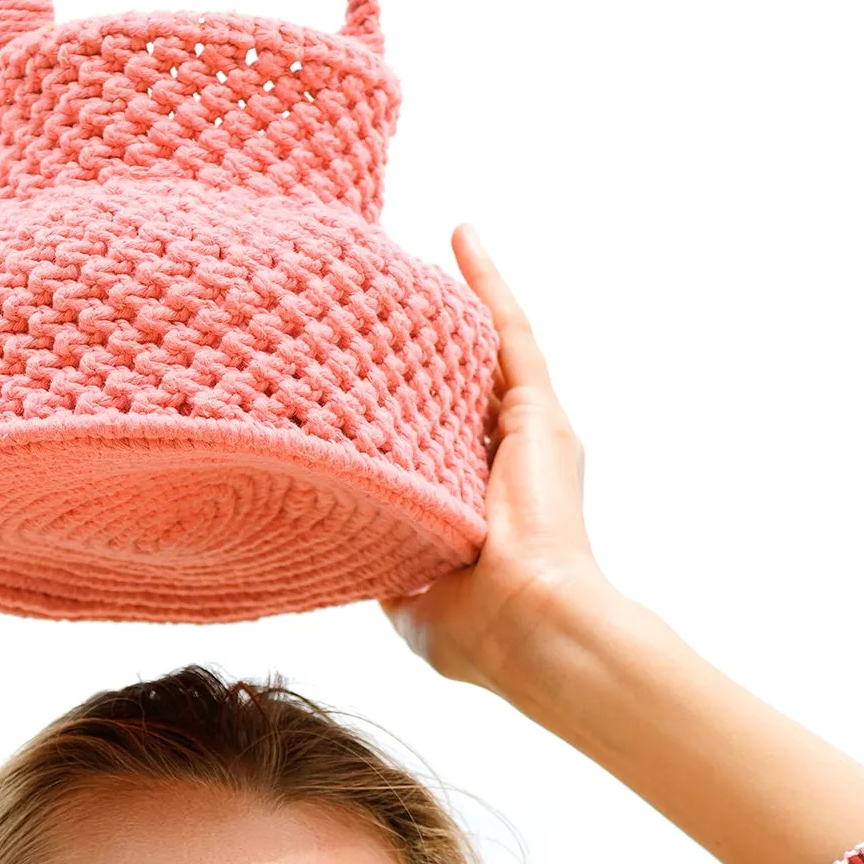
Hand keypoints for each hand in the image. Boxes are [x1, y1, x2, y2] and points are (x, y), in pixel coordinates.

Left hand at [382, 228, 608, 695]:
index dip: (389, 406)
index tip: (341, 376)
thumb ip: (375, 551)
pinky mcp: (539, 413)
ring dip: (449, 302)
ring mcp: (522, 434)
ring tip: (407, 247)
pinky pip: (509, 331)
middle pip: (447, 385)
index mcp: (466, 503)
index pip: (422, 439)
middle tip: (363, 293)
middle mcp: (498, 462)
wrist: (532, 627)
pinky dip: (486, 281)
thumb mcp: (404, 592)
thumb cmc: (475, 628)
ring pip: (476, 349)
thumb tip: (324, 528)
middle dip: (412, 346)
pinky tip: (460, 234)